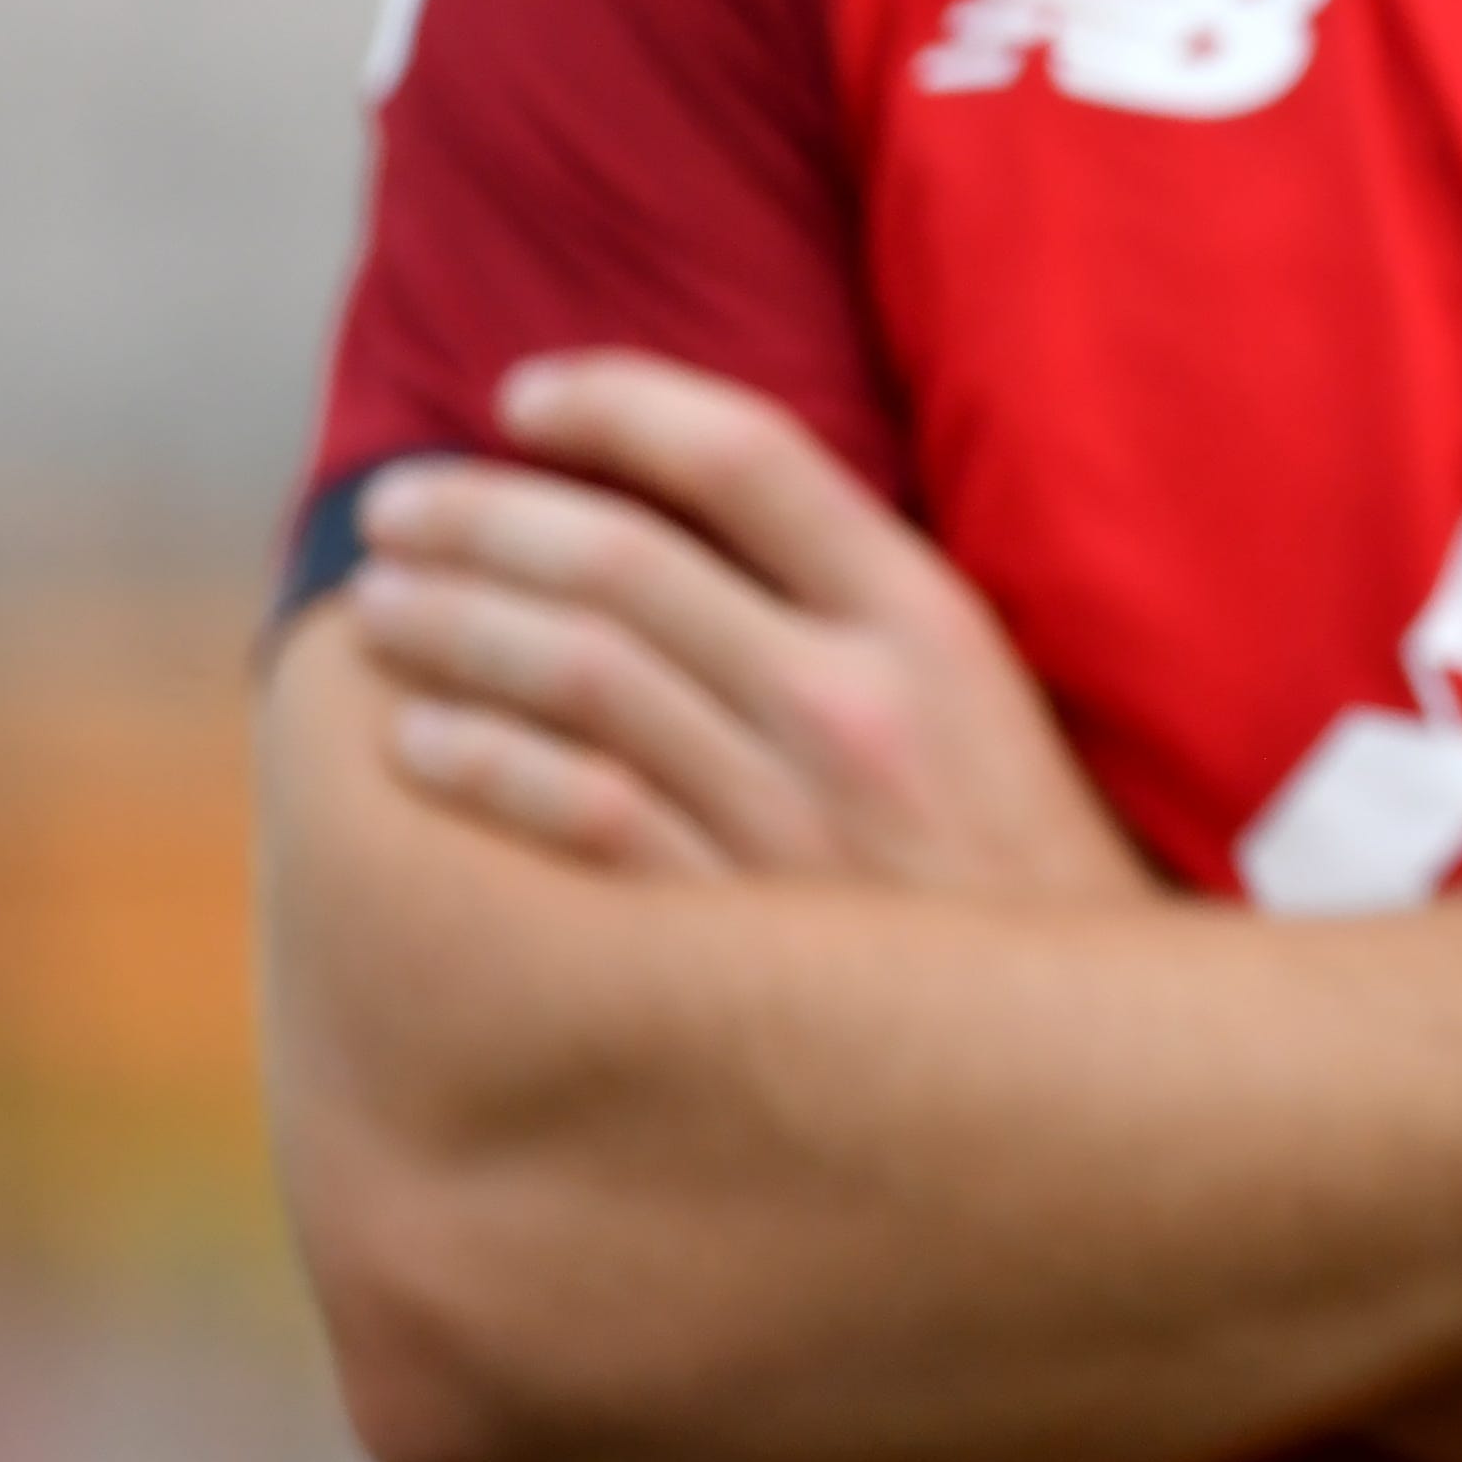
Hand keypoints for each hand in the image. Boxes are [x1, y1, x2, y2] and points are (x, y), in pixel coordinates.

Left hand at [343, 351, 1148, 903]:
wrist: (1083, 1065)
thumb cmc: (1013, 868)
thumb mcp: (979, 698)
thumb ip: (853, 610)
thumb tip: (670, 522)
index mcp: (928, 619)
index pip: (748, 455)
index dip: (619, 404)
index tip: (521, 396)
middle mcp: (853, 702)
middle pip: (627, 562)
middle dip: (483, 518)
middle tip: (393, 510)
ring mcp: (788, 818)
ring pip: (578, 678)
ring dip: (454, 629)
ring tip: (379, 609)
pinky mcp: (732, 932)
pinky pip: (574, 821)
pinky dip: (480, 769)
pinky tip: (416, 745)